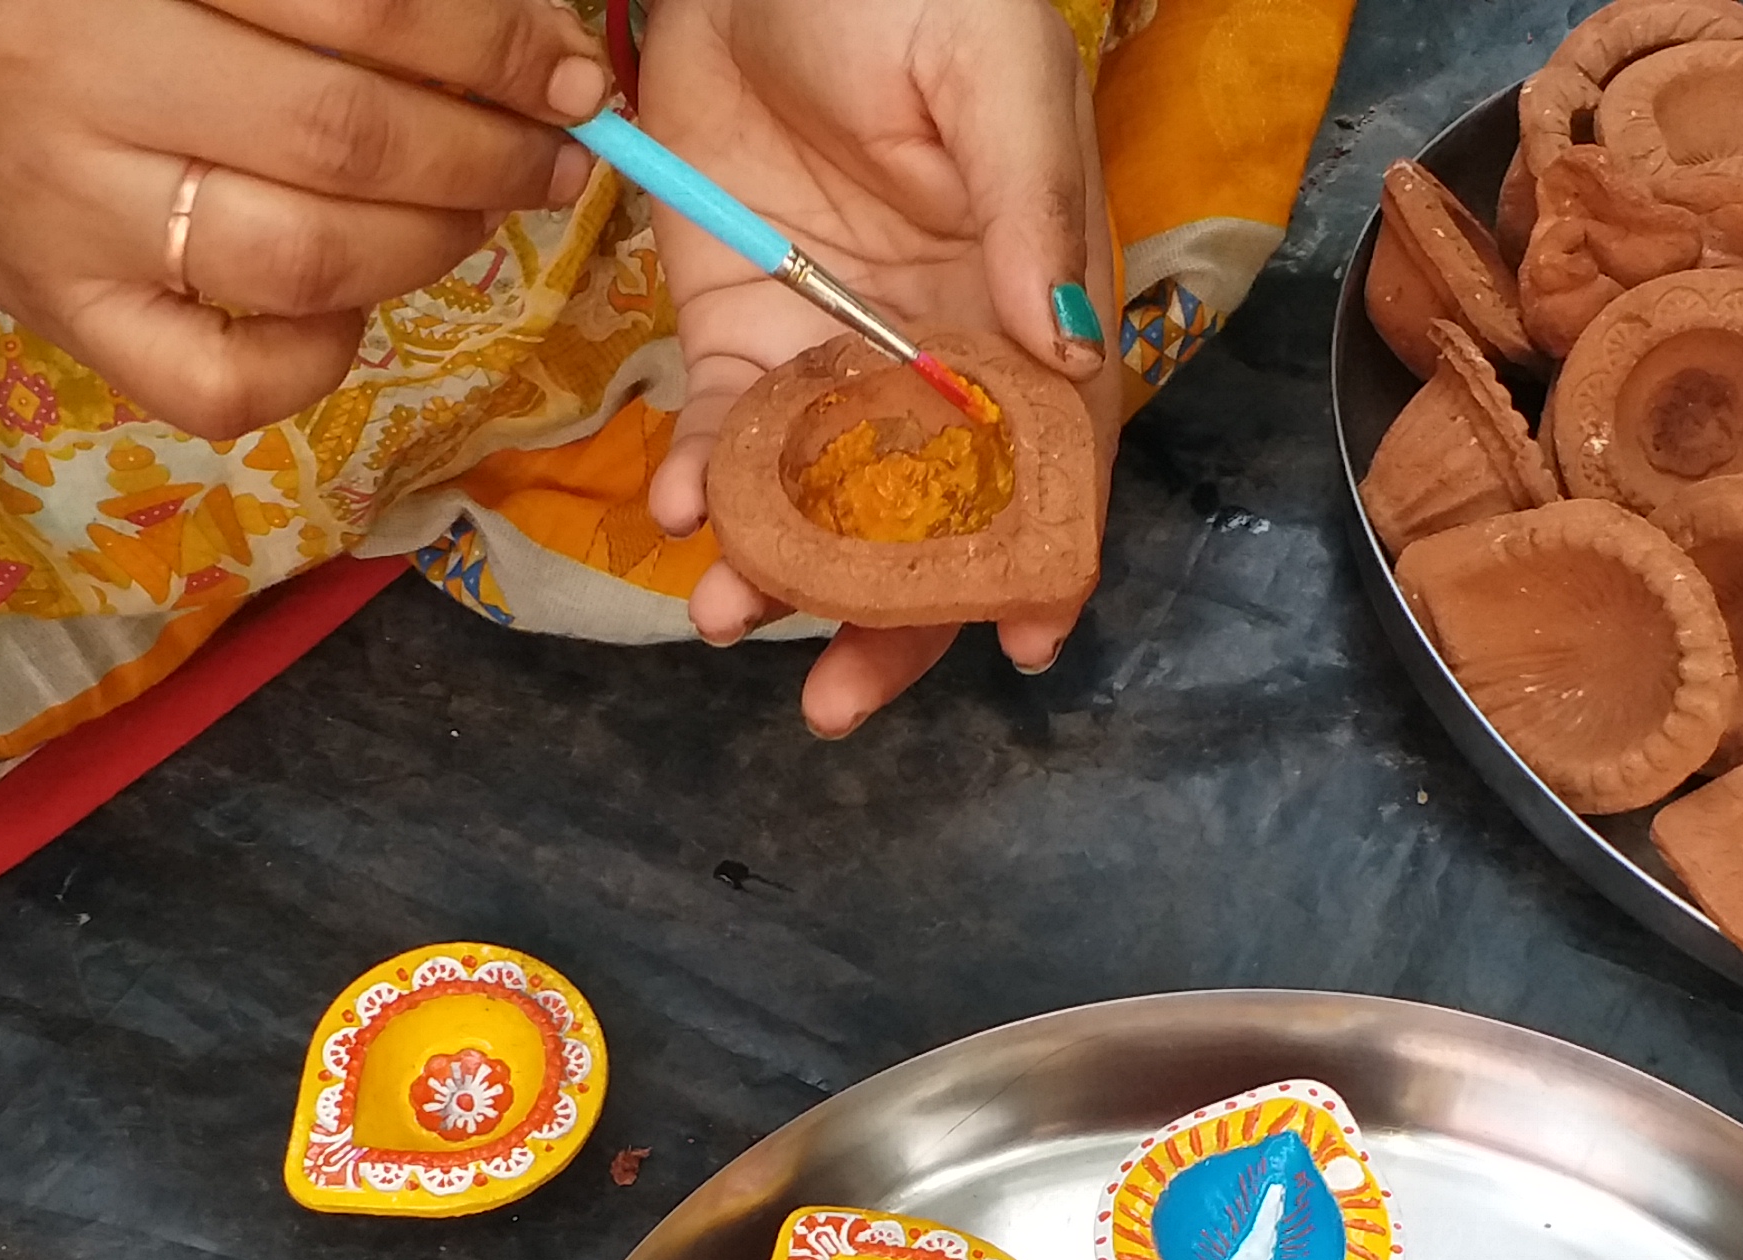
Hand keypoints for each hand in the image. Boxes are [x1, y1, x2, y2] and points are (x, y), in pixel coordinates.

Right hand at [0, 0, 615, 437]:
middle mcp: (73, 87)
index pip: (353, 4)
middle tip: (548, 152)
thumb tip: (518, 36)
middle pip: (341, 137)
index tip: (556, 65)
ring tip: (474, 212)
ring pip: (304, 263)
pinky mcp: (67, 325)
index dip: (482, 42)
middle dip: (484, 152)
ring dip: (432, 246)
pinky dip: (320, 359)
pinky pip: (223, 387)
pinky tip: (346, 306)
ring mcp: (66, 223)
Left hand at [637, 0, 1119, 735]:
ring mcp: (831, 349)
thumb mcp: (991, 78)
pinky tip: (680, 509)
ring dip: (777, 572)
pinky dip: (705, 484)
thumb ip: (1029, 206)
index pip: (1053, 452)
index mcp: (1029, 300)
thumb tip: (1062, 347)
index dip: (1041, 550)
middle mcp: (937, 350)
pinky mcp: (734, 328)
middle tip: (834, 698)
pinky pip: (725, 433)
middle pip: (931, 516)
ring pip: (819, 501)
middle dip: (888, 616)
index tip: (1021, 639)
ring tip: (724, 612)